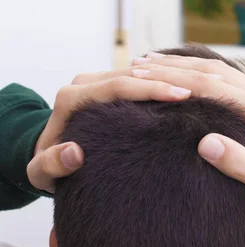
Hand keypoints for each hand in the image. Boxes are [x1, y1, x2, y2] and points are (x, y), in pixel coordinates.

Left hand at [27, 72, 192, 192]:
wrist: (48, 156)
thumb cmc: (48, 169)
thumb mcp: (42, 174)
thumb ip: (51, 165)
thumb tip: (74, 152)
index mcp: (70, 100)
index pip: (117, 87)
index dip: (151, 89)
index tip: (182, 96)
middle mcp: (82, 85)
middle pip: (132, 75)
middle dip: (167, 79)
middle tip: (200, 88)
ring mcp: (96, 83)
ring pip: (137, 73)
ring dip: (167, 77)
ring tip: (199, 85)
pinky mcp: (107, 87)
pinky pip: (138, 79)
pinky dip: (161, 82)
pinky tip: (186, 86)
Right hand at [128, 54, 244, 219]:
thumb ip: (243, 166)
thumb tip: (205, 143)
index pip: (211, 86)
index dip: (174, 80)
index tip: (142, 75)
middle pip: (211, 72)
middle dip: (172, 66)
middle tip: (135, 63)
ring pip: (219, 71)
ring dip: (185, 65)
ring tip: (150, 62)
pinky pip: (227, 79)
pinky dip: (201, 73)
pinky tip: (183, 75)